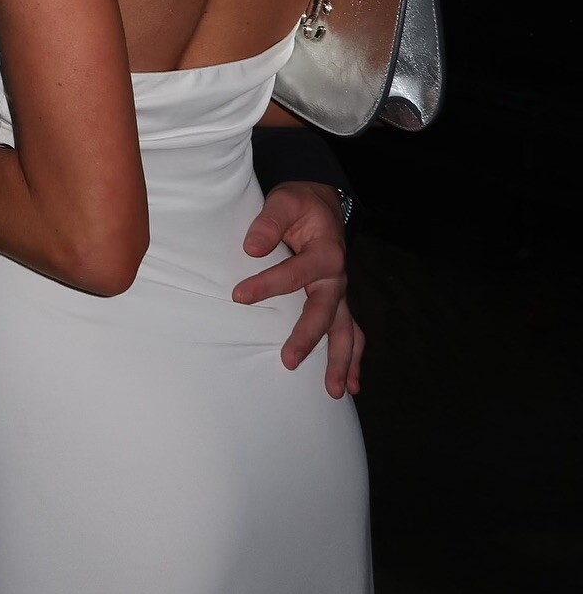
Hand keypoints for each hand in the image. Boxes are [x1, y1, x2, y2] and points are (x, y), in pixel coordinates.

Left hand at [233, 182, 363, 399]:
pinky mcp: (337, 302)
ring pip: (345, 331)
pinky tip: (351, 386)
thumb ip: (269, 222)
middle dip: (308, 338)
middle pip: (324, 312)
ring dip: (341, 362)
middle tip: (288, 361)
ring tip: (334, 392)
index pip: (294, 273)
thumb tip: (251, 248)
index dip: (266, 285)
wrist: (324, 205)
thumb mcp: (284, 201)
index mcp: (325, 252)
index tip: (238, 296)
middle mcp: (337, 278)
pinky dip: (353, 359)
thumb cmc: (301, 205)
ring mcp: (339, 294)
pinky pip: (351, 334)